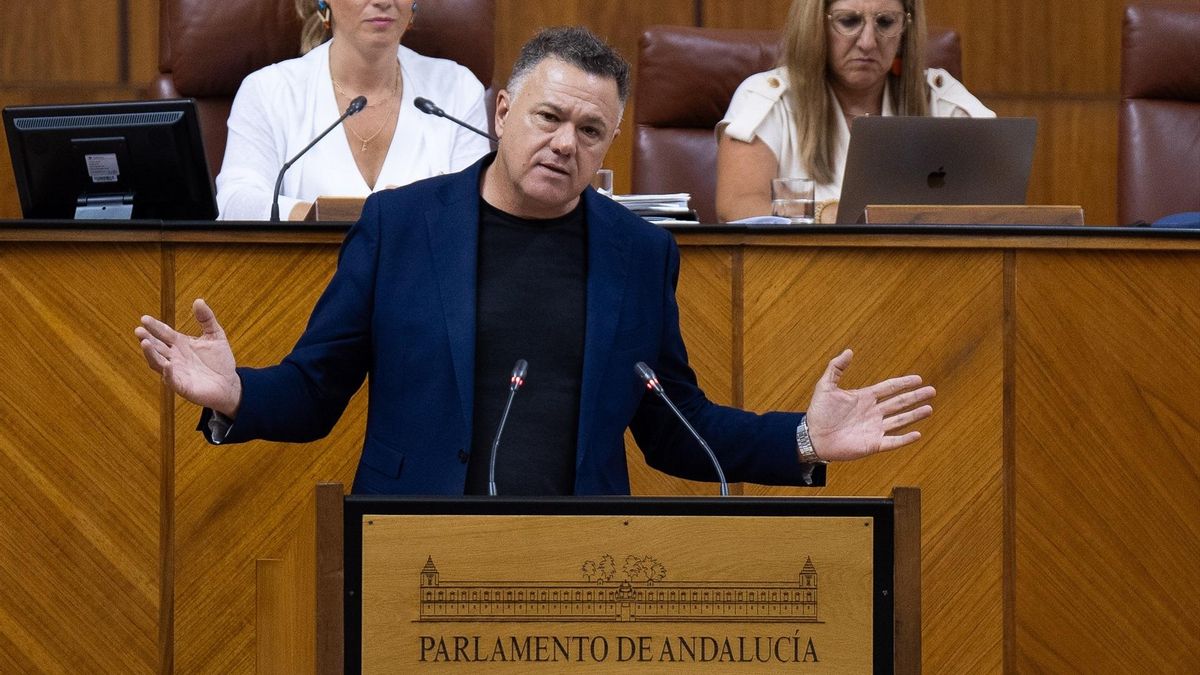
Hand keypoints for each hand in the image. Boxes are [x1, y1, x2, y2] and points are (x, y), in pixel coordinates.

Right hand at [134, 299, 241, 416]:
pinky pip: (172, 380)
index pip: (164, 333)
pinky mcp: (182, 386)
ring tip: (145, 343)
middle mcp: (174, 357)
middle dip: (147, 339)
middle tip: (139, 330)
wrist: (229, 383)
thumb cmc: (219, 360)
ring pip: (158, 363)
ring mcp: (176, 371)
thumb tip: (199, 300)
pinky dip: (168, 373)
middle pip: (157, 347)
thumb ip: (206, 319)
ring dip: (151, 354)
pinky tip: (166, 365)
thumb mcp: (215, 335)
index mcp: (180, 343)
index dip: (154, 326)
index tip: (144, 318)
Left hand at [805, 349, 934, 460]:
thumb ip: (836, 368)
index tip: (918, 379)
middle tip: (932, 391)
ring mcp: (874, 428)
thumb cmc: (818, 412)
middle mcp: (873, 412)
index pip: (889, 388)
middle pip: (899, 403)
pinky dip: (905, 439)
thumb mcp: (825, 386)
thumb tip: (848, 351)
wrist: (812, 437)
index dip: (903, 383)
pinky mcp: (872, 444)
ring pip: (900, 421)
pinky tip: (917, 434)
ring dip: (914, 415)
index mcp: (865, 398)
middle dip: (915, 397)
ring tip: (929, 409)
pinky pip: (893, 441)